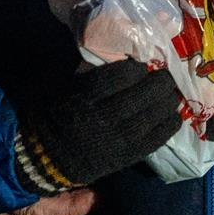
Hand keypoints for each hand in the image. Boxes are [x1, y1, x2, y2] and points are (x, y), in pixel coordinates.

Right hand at [3, 59, 185, 192]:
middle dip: (157, 85)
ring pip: (147, 120)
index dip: (133, 69)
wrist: (39, 158)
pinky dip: (166, 129)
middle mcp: (97, 121)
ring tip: (172, 95)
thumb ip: (84, 71)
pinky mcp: (120, 159)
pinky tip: (174, 117)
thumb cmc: (49, 115)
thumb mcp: (58, 86)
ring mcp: (111, 142)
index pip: (113, 79)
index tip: (142, 64)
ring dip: (166, 105)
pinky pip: (150, 143)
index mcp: (78, 99)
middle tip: (166, 76)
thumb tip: (116, 55)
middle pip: (136, 99)